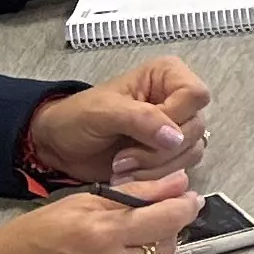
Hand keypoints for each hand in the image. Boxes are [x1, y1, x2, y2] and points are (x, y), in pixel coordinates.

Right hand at [0, 176, 201, 253]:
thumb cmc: (26, 243)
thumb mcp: (74, 204)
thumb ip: (133, 193)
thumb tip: (178, 183)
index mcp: (99, 233)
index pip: (168, 217)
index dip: (185, 205)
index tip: (187, 200)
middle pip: (171, 245)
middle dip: (168, 230)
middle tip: (152, 225)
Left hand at [26, 59, 211, 185]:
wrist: (58, 147)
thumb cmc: (76, 119)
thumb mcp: (104, 112)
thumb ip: (142, 119)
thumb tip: (175, 138)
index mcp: (167, 76)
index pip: (195, 96)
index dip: (174, 118)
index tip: (142, 132)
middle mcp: (178, 99)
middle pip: (195, 127)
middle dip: (158, 150)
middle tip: (123, 157)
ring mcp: (176, 128)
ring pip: (192, 151)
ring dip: (155, 166)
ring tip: (121, 166)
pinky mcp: (170, 154)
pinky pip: (182, 168)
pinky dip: (155, 177)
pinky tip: (129, 175)